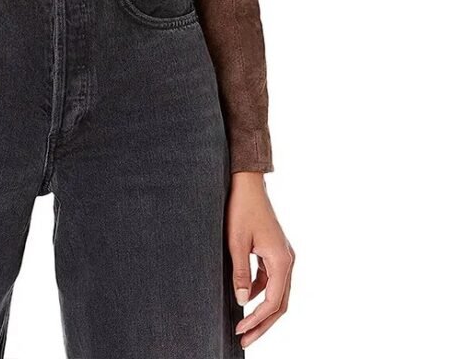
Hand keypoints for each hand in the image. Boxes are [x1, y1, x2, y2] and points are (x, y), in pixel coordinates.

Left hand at [227, 172, 293, 348]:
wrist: (247, 183)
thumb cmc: (241, 208)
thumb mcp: (236, 242)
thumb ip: (240, 273)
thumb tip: (242, 301)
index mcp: (282, 261)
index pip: (273, 302)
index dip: (257, 319)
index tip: (240, 330)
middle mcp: (288, 261)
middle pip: (280, 303)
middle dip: (262, 324)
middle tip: (244, 340)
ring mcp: (283, 256)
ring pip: (277, 293)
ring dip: (262, 310)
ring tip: (244, 325)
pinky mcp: (276, 252)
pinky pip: (271, 280)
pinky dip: (261, 293)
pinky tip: (245, 298)